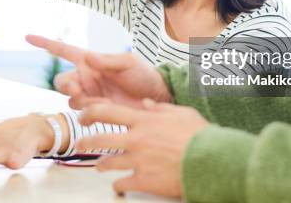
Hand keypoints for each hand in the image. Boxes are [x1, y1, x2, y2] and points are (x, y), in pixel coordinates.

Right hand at [26, 34, 171, 108]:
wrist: (156, 98)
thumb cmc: (144, 75)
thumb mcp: (128, 62)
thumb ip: (107, 61)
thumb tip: (88, 57)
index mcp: (91, 61)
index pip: (64, 50)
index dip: (46, 43)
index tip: (28, 36)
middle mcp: (86, 78)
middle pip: (61, 82)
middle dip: (66, 86)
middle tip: (80, 89)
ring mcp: (90, 95)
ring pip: (70, 100)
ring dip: (80, 101)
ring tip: (99, 101)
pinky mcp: (96, 111)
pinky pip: (82, 114)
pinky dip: (90, 113)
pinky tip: (105, 110)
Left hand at [77, 100, 209, 197]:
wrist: (211, 161)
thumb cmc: (200, 135)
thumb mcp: (181, 113)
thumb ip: (161, 108)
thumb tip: (147, 103)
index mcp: (144, 120)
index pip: (108, 112)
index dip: (90, 112)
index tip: (82, 115)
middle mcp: (136, 139)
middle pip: (100, 139)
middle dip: (85, 141)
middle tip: (79, 144)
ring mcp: (138, 161)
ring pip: (108, 163)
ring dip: (101, 165)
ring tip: (99, 166)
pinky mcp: (143, 181)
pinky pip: (122, 184)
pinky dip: (118, 185)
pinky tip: (119, 185)